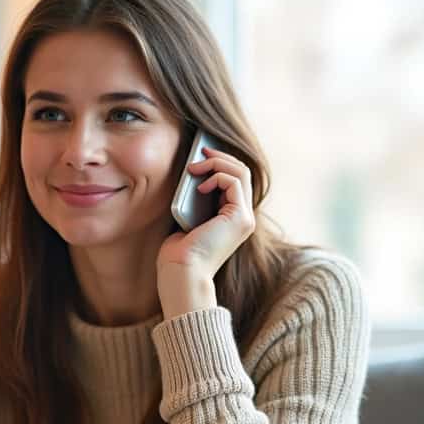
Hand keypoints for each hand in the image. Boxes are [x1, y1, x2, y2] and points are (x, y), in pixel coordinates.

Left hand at [156, 148, 256, 317]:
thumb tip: (192, 173)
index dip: (221, 162)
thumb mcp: (187, 217)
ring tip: (195, 167)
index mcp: (233, 218)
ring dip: (217, 162)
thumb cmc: (178, 252)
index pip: (236, 179)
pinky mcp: (240, 217)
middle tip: (200, 151)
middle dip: (220, 156)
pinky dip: (216, 176)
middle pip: (243, 171)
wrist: (181, 272)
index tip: (201, 154)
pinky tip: (199, 185)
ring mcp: (245, 218)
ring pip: (241, 172)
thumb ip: (196, 198)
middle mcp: (244, 218)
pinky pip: (234, 182)